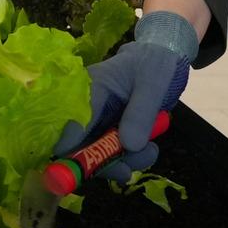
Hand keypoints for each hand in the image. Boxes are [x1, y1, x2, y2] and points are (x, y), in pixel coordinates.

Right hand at [54, 11, 199, 176]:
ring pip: (93, 155)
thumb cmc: (153, 63)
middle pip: (76, 148)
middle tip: (130, 169)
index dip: (70, 152)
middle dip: (102, 164)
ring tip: (150, 152)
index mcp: (88, 91)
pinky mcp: (105, 130)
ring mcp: (94, 122)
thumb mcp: (153, 84)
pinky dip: (125, 160)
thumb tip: (128, 145)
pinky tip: (145, 152)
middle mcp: (84, 109)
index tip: (89, 169)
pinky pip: (107, 154)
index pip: (67, 126)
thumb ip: (141, 112)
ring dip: (120, 162)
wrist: (160, 58)